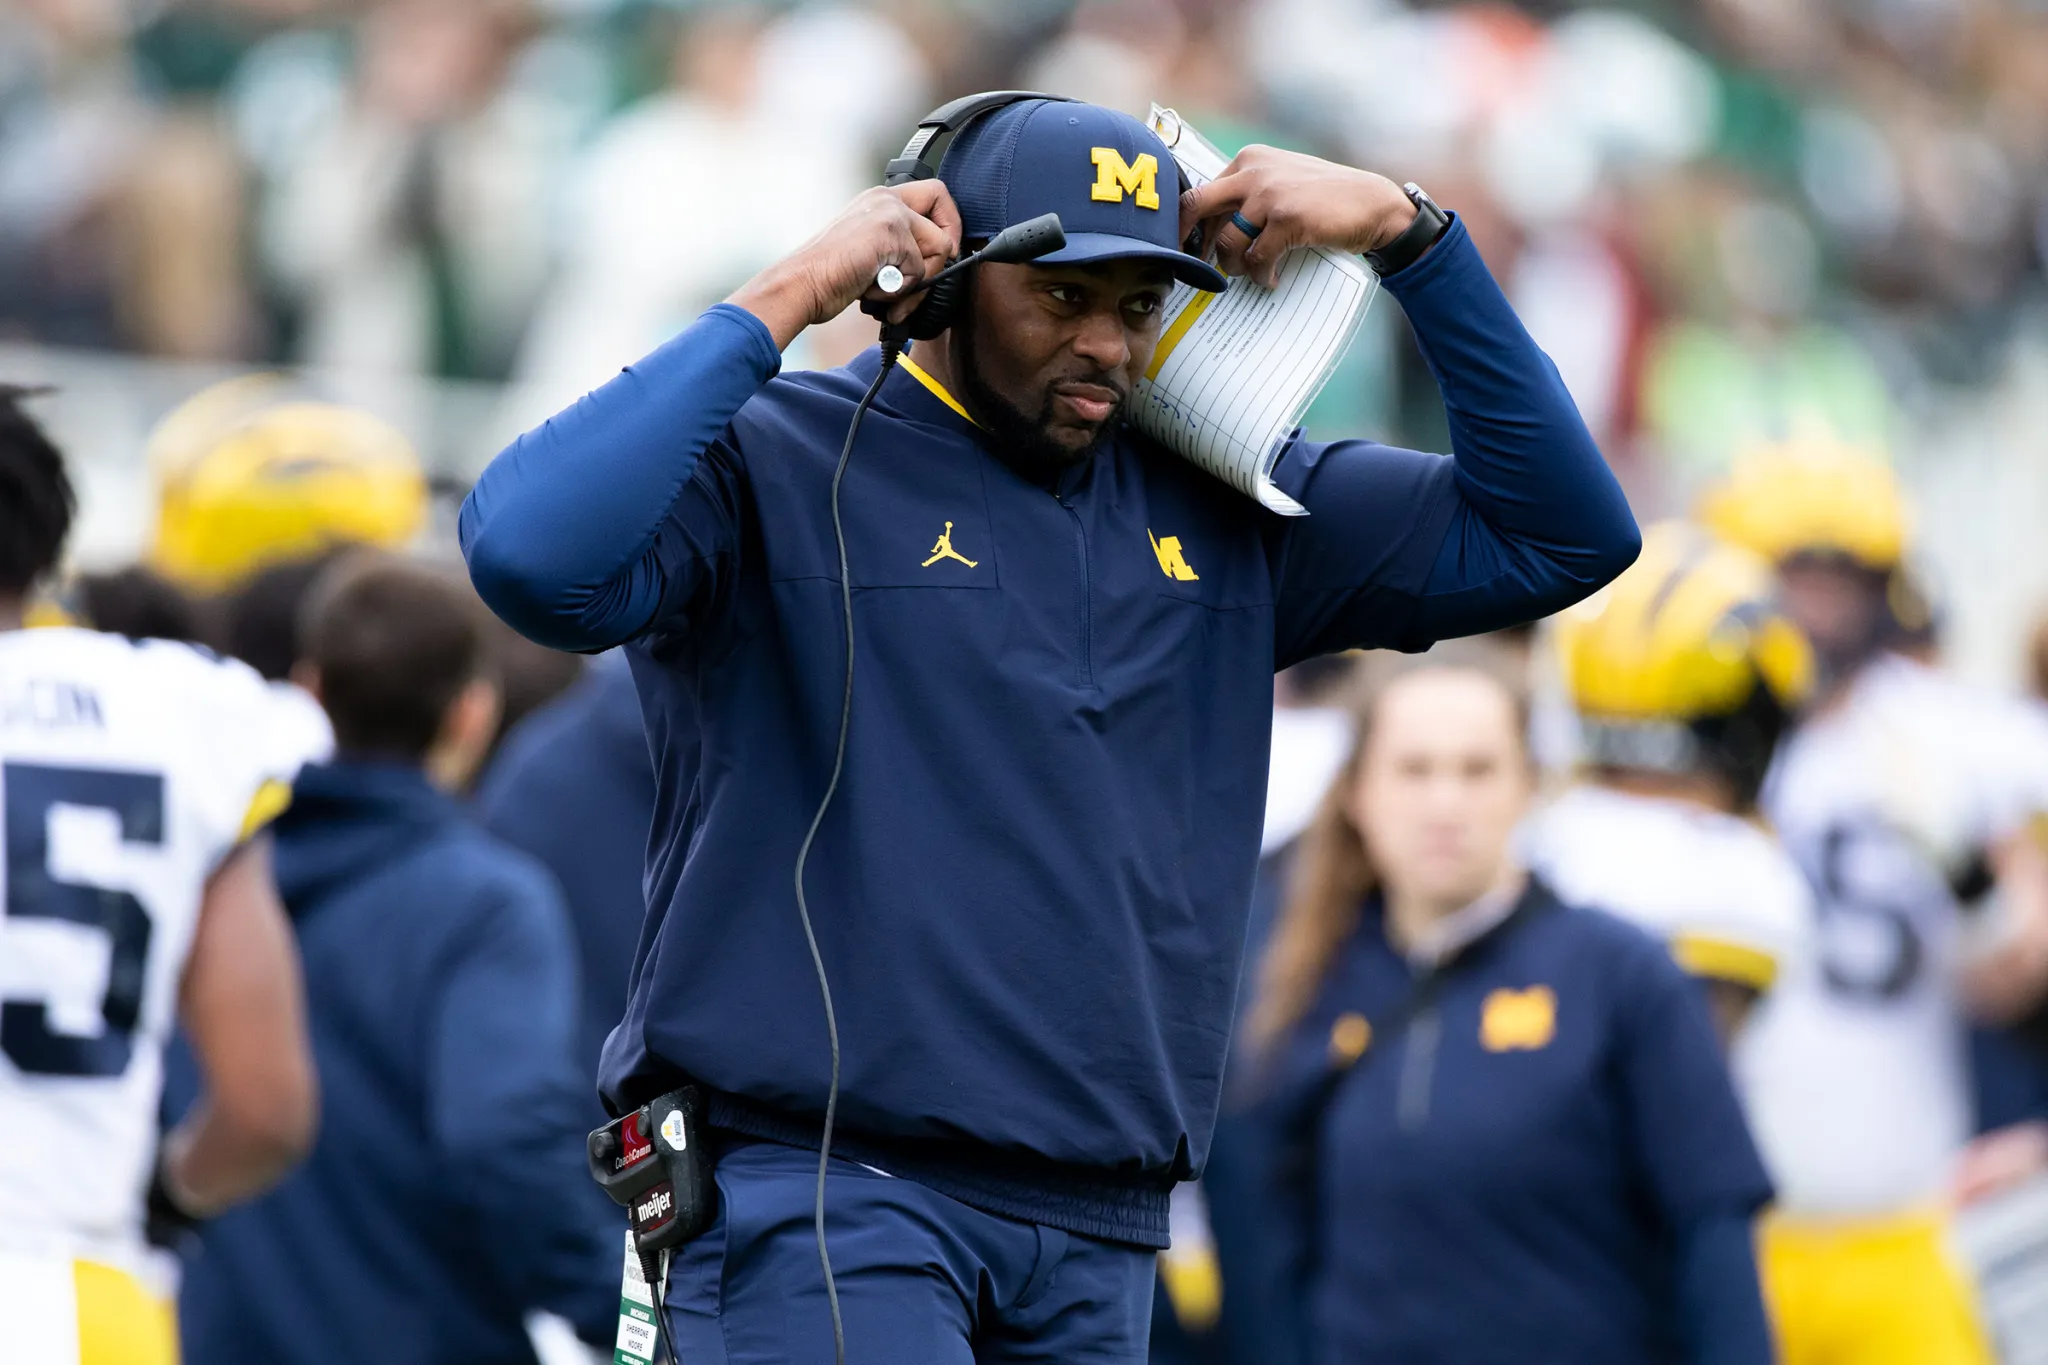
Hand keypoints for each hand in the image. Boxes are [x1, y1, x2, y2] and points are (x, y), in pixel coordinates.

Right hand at [728, 183, 962, 349]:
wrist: (801, 285)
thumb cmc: (829, 277)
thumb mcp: (870, 251)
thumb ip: (899, 246)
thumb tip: (942, 261)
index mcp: (879, 200)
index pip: (936, 194)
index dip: (949, 223)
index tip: (943, 252)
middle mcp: (885, 198)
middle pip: (946, 215)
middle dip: (943, 256)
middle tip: (923, 280)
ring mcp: (888, 212)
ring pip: (939, 250)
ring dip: (917, 284)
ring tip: (885, 293)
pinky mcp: (889, 232)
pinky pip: (920, 271)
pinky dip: (900, 293)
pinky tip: (872, 292)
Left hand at [1178, 146, 1418, 288]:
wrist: (1372, 204)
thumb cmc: (1325, 198)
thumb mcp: (1281, 181)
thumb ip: (1247, 195)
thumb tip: (1209, 228)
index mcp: (1249, 159)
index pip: (1201, 191)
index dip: (1190, 225)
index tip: (1191, 247)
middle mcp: (1254, 171)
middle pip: (1197, 207)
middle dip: (1191, 241)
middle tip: (1195, 265)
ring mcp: (1269, 193)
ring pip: (1227, 241)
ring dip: (1234, 267)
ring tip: (1251, 273)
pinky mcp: (1286, 218)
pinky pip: (1256, 259)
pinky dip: (1260, 276)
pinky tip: (1270, 279)